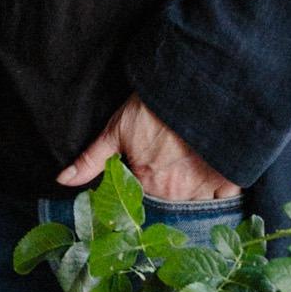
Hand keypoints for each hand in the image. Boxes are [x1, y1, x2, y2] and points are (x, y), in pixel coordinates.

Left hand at [57, 93, 240, 202]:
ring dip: (195, 194)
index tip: (151, 176)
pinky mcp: (228, 177)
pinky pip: (227, 199)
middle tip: (173, 169)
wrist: (190, 86)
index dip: (147, 190)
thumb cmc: (150, 107)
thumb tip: (62, 180)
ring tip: (192, 172)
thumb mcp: (115, 130)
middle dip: (171, 193)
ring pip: (199, 204)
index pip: (144, 202)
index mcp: (146, 185)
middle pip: (172, 204)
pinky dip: (223, 195)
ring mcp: (203, 187)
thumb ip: (90, 160)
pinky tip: (217, 178)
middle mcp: (175, 193)